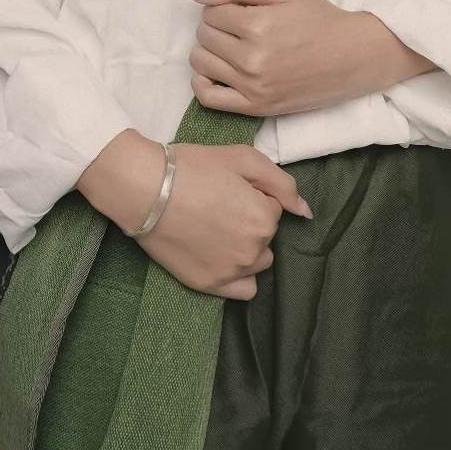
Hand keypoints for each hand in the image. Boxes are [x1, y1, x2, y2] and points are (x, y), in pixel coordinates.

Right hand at [135, 142, 311, 299]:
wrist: (145, 189)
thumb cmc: (193, 167)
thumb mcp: (244, 158)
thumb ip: (282, 185)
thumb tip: (305, 212)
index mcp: (265, 218)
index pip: (273, 208)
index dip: (252, 194)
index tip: (228, 187)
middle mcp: (254, 250)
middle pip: (266, 236)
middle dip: (251, 221)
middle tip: (219, 205)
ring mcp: (232, 272)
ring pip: (257, 262)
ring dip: (246, 248)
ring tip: (216, 228)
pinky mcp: (209, 285)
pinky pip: (243, 291)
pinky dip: (239, 276)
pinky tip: (222, 257)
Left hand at [182, 0, 406, 116]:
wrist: (352, 56)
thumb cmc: (318, 18)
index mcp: (258, 26)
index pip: (210, 13)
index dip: (223, 7)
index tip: (241, 9)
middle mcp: (252, 60)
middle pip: (204, 36)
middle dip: (216, 26)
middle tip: (239, 26)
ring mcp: (253, 87)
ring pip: (201, 63)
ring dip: (209, 50)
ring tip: (231, 45)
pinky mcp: (257, 107)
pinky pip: (209, 99)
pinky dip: (202, 83)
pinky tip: (215, 71)